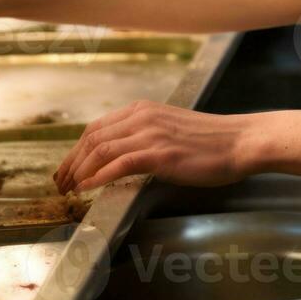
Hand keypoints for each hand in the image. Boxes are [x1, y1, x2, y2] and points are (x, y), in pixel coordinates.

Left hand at [53, 100, 254, 192]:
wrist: (239, 141)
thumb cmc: (211, 141)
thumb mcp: (171, 130)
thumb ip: (146, 136)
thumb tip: (122, 157)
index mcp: (143, 110)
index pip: (96, 128)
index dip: (75, 151)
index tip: (67, 170)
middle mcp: (142, 117)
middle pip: (91, 137)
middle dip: (70, 162)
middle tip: (61, 184)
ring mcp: (150, 134)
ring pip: (100, 149)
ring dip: (79, 172)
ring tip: (69, 190)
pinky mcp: (160, 153)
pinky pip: (118, 163)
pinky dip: (97, 176)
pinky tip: (87, 188)